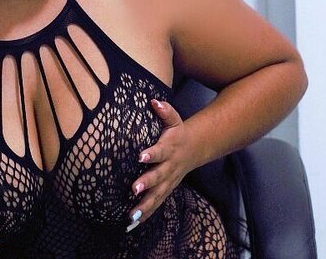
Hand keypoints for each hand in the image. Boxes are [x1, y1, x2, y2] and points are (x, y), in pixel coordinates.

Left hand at [126, 99, 196, 230]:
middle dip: (147, 183)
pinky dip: (146, 214)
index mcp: (170, 148)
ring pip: (158, 195)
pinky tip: (132, 223)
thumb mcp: (174, 119)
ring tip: (131, 215)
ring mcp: (169, 181)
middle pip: (158, 176)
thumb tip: (154, 101)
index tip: (140, 155)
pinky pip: (156, 204)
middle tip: (134, 188)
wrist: (194, 148)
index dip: (152, 153)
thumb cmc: (177, 132)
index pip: (160, 150)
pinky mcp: (166, 190)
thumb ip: (165, 111)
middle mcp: (170, 167)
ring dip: (145, 205)